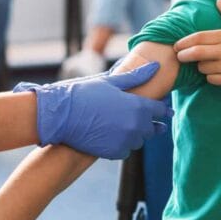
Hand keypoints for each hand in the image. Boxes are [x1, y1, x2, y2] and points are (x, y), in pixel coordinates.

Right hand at [14, 62, 171, 158]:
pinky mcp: (114, 153)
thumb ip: (136, 76)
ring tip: (117, 125)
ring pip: (138, 140)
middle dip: (147, 123)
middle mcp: (136, 126)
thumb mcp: (109, 82)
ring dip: (133, 134)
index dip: (161, 108)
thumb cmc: (83, 93)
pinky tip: (108, 135)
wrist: (59, 115)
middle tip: (133, 117)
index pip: (160, 110)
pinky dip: (120, 144)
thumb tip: (156, 66)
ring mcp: (126, 141)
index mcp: (138, 106)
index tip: (160, 108)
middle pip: (152, 128)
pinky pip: (125, 150)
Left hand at [174, 0, 220, 92]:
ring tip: (207, 63)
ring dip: (200, 66)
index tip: (176, 45)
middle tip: (179, 56)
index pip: (199, 37)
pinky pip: (210, 79)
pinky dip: (210, 77)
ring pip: (202, 67)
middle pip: (196, 53)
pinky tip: (217, 73)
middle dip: (183, 55)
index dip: (184, 42)